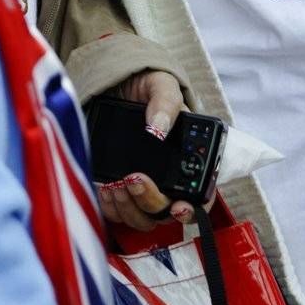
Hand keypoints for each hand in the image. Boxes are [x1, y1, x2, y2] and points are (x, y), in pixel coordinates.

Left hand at [96, 68, 198, 231]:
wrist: (115, 86)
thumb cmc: (147, 86)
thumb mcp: (161, 86)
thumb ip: (165, 103)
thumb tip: (158, 129)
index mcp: (188, 161)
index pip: (199, 198)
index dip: (192, 210)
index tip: (178, 208)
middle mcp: (169, 180)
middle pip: (165, 212)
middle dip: (150, 201)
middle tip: (133, 178)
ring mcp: (144, 188)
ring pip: (142, 219)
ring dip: (129, 207)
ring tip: (115, 183)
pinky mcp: (120, 189)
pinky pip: (118, 214)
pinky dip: (111, 207)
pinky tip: (104, 186)